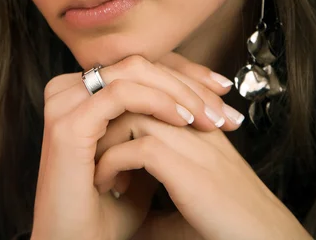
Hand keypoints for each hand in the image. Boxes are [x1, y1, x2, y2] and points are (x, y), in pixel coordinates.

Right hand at [30, 53, 241, 239]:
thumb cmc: (106, 211)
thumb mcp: (141, 160)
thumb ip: (156, 127)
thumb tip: (196, 108)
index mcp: (83, 94)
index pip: (141, 67)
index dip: (183, 74)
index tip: (220, 90)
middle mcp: (70, 90)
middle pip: (140, 63)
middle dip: (187, 82)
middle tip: (221, 106)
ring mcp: (66, 103)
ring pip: (133, 70)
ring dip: (177, 90)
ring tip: (206, 116)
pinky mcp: (69, 122)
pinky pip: (121, 94)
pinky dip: (156, 101)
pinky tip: (182, 119)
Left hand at [94, 105, 312, 239]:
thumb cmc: (228, 227)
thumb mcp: (185, 205)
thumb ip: (155, 199)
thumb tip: (125, 209)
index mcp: (198, 126)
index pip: (155, 89)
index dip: (121, 104)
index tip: (98, 131)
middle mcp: (196, 126)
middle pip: (142, 90)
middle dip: (108, 113)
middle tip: (87, 140)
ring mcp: (193, 142)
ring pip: (135, 112)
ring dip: (105, 137)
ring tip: (92, 164)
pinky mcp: (188, 167)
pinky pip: (138, 148)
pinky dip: (113, 164)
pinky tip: (106, 185)